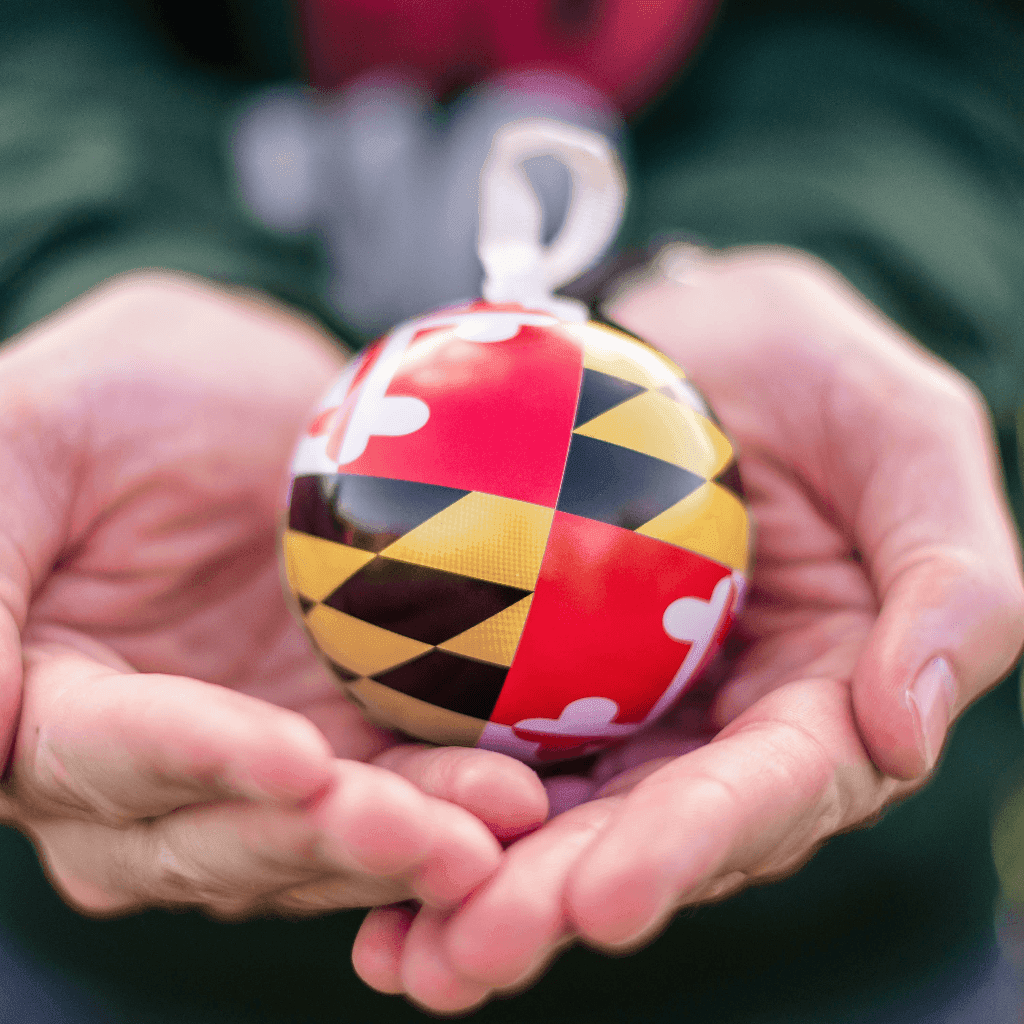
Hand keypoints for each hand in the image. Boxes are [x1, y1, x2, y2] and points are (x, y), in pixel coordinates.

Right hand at [0, 273, 546, 920]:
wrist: (243, 396)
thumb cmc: (121, 393)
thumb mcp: (27, 435)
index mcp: (46, 701)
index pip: (103, 756)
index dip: (196, 761)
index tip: (294, 760)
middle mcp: (147, 762)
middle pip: (222, 834)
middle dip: (329, 839)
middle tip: (440, 836)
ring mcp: (257, 759)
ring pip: (321, 836)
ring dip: (413, 842)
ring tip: (507, 824)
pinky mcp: (347, 737)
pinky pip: (397, 786)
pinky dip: (457, 799)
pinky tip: (530, 796)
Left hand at [352, 246, 1023, 1011]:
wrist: (685, 330)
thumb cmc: (809, 368)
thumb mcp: (905, 436)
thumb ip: (950, 584)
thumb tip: (905, 737)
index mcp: (827, 701)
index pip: (771, 792)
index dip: (695, 849)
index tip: (606, 900)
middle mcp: (726, 730)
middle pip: (650, 832)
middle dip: (564, 900)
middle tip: (469, 956)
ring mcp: (632, 708)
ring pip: (560, 812)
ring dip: (483, 886)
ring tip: (401, 952)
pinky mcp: (548, 676)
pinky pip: (490, 739)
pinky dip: (432, 796)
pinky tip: (356, 836)